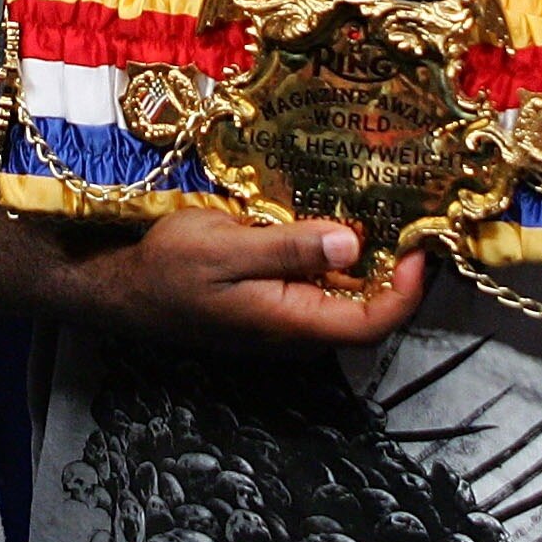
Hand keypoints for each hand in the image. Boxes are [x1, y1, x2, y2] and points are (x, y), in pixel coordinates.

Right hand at [74, 208, 427, 353]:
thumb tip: (353, 245)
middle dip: (399, 270)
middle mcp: (299, 330)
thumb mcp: (226, 247)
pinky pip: (323, 286)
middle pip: (370, 311)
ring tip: (387, 212)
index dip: (408, 289)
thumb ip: (290, 248)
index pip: (374, 321)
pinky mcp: (276, 302)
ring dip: (373, 262)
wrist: (122, 287)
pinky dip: (342, 258)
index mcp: (293, 323)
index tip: (419, 244)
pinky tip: (342, 220)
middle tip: (414, 217)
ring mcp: (288, 319)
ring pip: (348, 297)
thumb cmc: (168, 267)